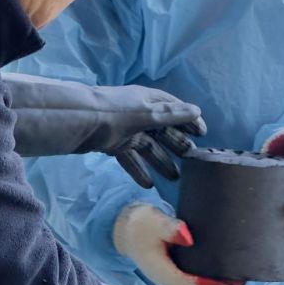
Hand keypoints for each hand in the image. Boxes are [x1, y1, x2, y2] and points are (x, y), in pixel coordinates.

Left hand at [4, 74, 204, 186]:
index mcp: (149, 100)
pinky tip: (149, 184)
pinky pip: (130, 158)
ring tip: (175, 178)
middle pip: (163, 130)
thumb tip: (197, 111)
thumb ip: (172, 114)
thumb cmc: (117, 112)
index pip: (174, 109)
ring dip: (161, 161)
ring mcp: (126, 130)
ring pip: (148, 147)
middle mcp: (139, 114)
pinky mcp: (113, 144)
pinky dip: (139, 170)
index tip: (203, 134)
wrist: (80, 120)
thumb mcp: (148, 112)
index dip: (189, 120)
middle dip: (177, 143)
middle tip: (193, 161)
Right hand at [113, 203, 244, 284]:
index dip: (206, 282)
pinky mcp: (169, 275)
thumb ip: (171, 228)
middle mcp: (162, 279)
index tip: (226, 279)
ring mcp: (165, 279)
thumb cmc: (141, 223)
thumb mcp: (154, 220)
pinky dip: (203, 283)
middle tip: (237, 281)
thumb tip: (189, 238)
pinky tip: (216, 276)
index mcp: (158, 269)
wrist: (126, 229)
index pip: (185, 282)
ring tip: (232, 280)